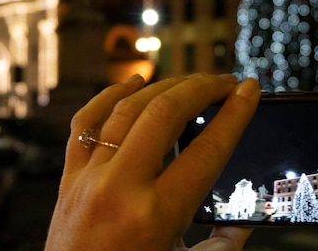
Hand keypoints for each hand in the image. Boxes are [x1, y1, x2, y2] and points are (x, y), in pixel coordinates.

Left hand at [44, 73, 260, 250]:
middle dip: (200, 88)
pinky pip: (84, 123)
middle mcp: (119, 188)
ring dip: (163, 88)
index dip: (234, 115)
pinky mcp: (68, 179)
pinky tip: (133, 83)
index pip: (206, 150)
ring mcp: (88, 179)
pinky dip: (108, 96)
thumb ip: (222, 246)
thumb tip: (243, 220)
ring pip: (126, 110)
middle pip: (164, 115)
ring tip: (190, 82)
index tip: (249, 91)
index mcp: (155, 216)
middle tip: (224, 82)